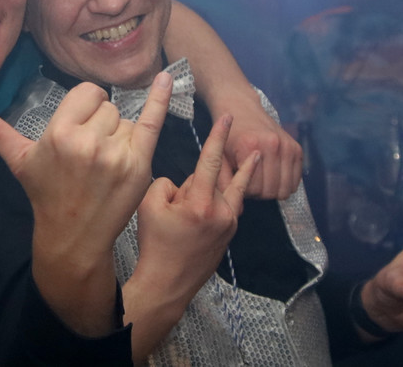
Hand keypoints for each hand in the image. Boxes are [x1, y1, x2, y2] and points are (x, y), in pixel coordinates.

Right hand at [0, 72, 172, 336]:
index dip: (85, 109)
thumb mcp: (19, 160)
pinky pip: (153, 123)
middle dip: (101, 124)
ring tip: (104, 164)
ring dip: (120, 136)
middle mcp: (88, 141)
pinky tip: (166, 80)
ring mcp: (116, 154)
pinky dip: (161, 101)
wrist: (73, 237)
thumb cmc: (46, 193)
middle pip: (108, 107)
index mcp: (59, 132)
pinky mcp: (140, 165)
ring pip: (126, 120)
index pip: (87, 93)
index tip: (78, 131)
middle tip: (89, 156)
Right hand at [136, 115, 258, 295]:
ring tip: (254, 156)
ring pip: (228, 190)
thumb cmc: (155, 245)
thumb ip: (166, 182)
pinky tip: (228, 189)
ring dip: (227, 178)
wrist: (167, 284)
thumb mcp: (148, 206)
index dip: (219, 135)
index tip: (229, 117)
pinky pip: (231, 205)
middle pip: (218, 175)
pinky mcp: (231, 234)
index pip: (211, 160)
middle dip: (204, 171)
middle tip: (189, 184)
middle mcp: (221, 212)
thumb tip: (182, 183)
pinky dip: (227, 195)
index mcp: (200, 203)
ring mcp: (230, 224)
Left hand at [223, 105, 301, 199]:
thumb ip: (224, 183)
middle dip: (260, 193)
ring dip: (273, 190)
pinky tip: (273, 175)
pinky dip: (285, 184)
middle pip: (271, 191)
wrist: (242, 110)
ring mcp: (287, 146)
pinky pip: (296, 181)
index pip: (254, 189)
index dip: (246, 192)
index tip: (240, 182)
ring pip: (285, 189)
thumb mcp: (220, 157)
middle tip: (251, 182)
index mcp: (250, 146)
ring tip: (262, 179)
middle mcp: (272, 145)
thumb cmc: (229, 137)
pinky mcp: (297, 148)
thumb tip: (237, 210)